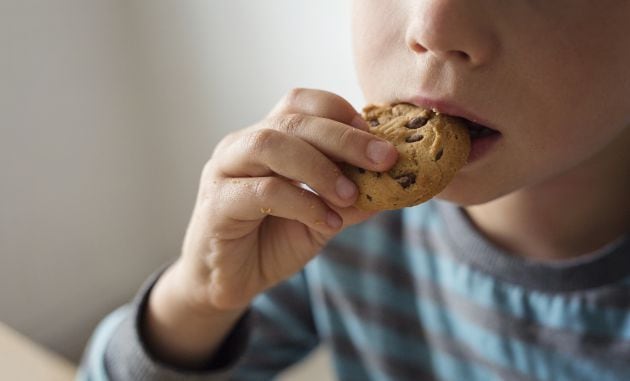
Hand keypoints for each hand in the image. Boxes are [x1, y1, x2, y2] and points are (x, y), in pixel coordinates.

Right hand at [143, 89, 397, 364]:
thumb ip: (349, 198)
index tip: (377, 140)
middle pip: (293, 120)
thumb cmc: (272, 241)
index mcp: (269, 137)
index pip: (302, 103)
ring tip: (351, 194)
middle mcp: (243, 144)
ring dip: (320, 167)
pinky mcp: (217, 202)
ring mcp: (225, 169)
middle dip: (344, 138)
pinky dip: (302, 203)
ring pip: (271, 145)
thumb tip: (392, 185)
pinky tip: (326, 222)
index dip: (341, 113)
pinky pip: (263, 192)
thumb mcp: (322, 216)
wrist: (229, 281)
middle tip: (383, 159)